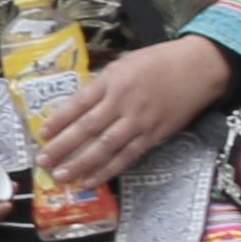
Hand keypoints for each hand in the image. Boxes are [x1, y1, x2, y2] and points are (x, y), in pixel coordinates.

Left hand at [40, 34, 240, 189]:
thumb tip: (77, 106)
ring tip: (61, 176)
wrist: (199, 67)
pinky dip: (109, 169)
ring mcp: (140, 121)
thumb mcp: (123, 64)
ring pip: (106, 146)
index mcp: (112, 81)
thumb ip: (101, 85)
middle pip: (88, 128)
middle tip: (43, 161)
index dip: (59, 120)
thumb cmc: (158, 62)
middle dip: (63, 146)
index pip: (79, 103)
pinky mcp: (154, 136)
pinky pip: (128, 156)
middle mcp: (123, 102)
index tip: (41, 133)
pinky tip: (92, 179)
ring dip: (82, 163)